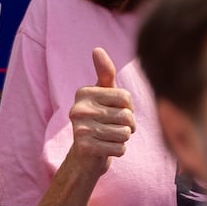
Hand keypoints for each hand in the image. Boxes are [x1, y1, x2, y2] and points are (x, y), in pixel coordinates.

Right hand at [65, 47, 134, 176]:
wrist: (85, 157)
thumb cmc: (100, 120)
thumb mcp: (104, 95)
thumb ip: (105, 73)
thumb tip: (97, 49)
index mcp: (84, 93)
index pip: (126, 98)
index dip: (128, 109)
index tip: (115, 113)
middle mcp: (78, 109)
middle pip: (127, 116)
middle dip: (127, 126)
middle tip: (112, 129)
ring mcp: (79, 129)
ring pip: (125, 133)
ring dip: (123, 139)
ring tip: (108, 138)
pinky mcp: (85, 148)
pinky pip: (120, 148)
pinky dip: (118, 150)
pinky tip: (105, 149)